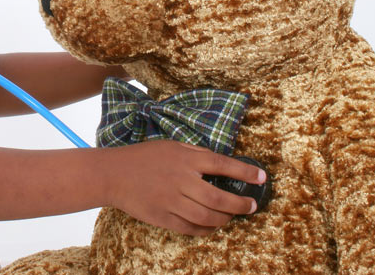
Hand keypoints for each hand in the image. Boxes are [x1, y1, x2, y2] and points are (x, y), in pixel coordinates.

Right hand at [110, 140, 265, 235]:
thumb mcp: (170, 145)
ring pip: (208, 217)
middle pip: (219, 198)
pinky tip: (212, 225)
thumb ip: (195, 154)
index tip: (261, 178)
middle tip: (251, 205)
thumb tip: (221, 163)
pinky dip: (206, 229)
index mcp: (184, 159)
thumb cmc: (142, 157)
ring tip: (232, 216)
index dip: (245, 172)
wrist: (113, 174)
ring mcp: (171, 201)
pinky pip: (191, 228)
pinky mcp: (163, 217)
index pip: (221, 164)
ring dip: (225, 219)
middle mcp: (180, 180)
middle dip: (241, 204)